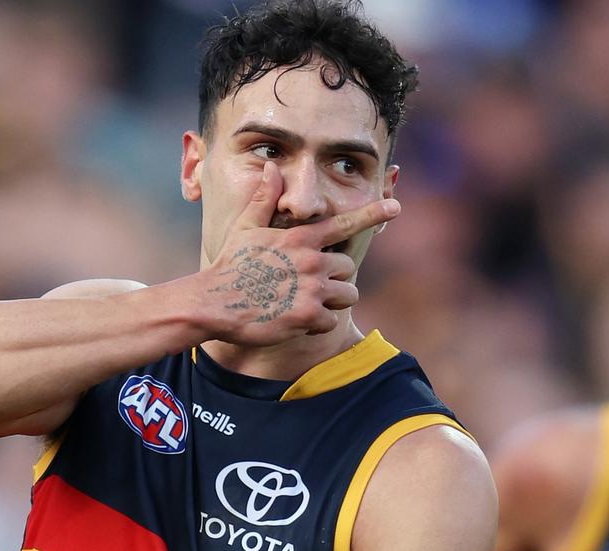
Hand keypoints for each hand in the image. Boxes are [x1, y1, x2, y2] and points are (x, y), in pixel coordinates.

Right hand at [199, 161, 399, 345]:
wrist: (213, 303)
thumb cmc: (229, 265)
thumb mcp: (245, 228)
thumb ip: (264, 199)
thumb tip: (271, 167)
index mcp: (301, 238)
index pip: (344, 222)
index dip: (372, 213)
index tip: (395, 206)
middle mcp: (312, 260)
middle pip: (348, 267)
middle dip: (334, 277)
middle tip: (307, 285)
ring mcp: (312, 289)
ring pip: (348, 294)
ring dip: (333, 301)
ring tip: (307, 304)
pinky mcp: (309, 315)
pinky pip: (331, 321)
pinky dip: (317, 324)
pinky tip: (295, 320)